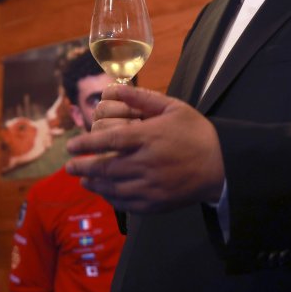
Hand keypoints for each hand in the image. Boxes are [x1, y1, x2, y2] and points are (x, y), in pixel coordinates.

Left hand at [65, 85, 224, 211]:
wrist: (221, 165)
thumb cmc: (195, 133)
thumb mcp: (174, 108)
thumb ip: (142, 99)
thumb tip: (115, 87)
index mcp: (149, 138)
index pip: (109, 141)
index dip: (87, 144)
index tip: (71, 146)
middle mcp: (147, 164)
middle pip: (105, 168)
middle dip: (83, 167)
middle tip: (68, 166)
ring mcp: (151, 187)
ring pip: (113, 188)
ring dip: (94, 184)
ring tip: (83, 179)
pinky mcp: (156, 204)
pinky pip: (126, 204)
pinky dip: (111, 199)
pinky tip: (104, 192)